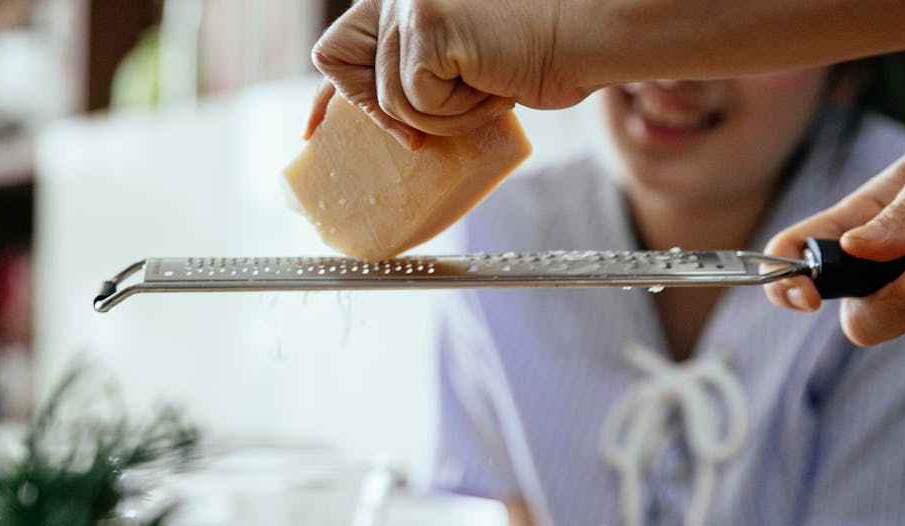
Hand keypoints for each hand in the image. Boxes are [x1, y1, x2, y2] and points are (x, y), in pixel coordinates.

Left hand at [308, 0, 588, 145]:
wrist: (588, 33)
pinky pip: (417, 103)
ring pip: (392, 99)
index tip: (315, 133)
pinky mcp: (427, 27)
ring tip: (489, 86)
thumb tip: (382, 117)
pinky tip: (494, 84)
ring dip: (444, 115)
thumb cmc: (543, 49)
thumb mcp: (464, 62)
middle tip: (424, 134)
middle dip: (385, 114)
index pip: (339, 46)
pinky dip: (458, 112)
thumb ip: (420, 70)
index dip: (327, 96)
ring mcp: (409, 5)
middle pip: (348, 72)